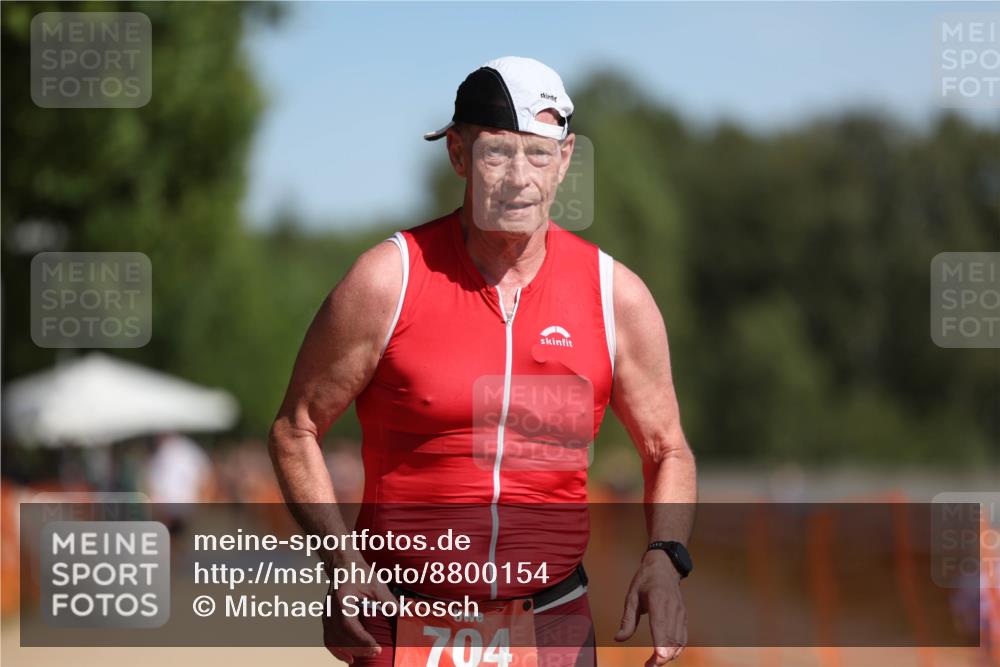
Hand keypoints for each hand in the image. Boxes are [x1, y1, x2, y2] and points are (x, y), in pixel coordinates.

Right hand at [321, 557, 397, 663]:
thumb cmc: (358, 572)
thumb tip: (403, 614)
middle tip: (376, 653)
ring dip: (348, 651)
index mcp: (342, 600)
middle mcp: (331, 610)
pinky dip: (337, 650)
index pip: (350, 626)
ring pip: (333, 641)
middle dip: (359, 648)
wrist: (344, 565)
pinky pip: (329, 639)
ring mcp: (326, 615)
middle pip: (341, 636)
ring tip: (365, 656)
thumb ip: (388, 601)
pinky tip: (349, 657)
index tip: (376, 648)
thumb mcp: (376, 585)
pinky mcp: (327, 619)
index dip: (362, 640)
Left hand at [614, 549, 687, 664]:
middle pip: (671, 637)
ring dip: (670, 655)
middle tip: (649, 666)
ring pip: (679, 640)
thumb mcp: (631, 596)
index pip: (661, 625)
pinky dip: (677, 650)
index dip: (661, 644)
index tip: (657, 658)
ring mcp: (680, 613)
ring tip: (655, 663)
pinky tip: (666, 656)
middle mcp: (672, 607)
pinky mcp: (684, 617)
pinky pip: (683, 637)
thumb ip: (627, 619)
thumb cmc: (645, 581)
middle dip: (662, 656)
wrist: (665, 567)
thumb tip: (619, 639)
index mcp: (658, 600)